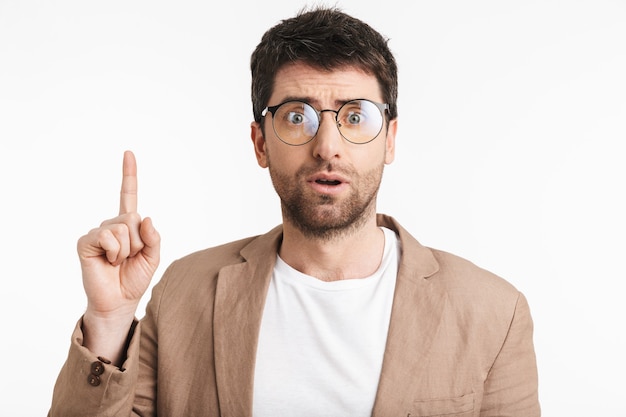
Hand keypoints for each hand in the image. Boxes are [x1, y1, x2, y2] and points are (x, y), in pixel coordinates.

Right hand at [78, 151, 159, 360]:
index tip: (128, 153)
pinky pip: (109, 237)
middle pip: (134, 217)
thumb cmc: (134, 279)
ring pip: (123, 227)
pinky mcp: (87, 241)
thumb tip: (146, 218)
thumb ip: (154, 237)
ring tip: (118, 262)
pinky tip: (108, 262)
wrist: (119, 301)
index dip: (129, 174)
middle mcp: (112, 224)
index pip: (129, 195)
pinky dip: (115, 252)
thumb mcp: (153, 257)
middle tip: (129, 258)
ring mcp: (98, 232)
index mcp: (129, 225)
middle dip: (139, 242)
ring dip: (127, 249)